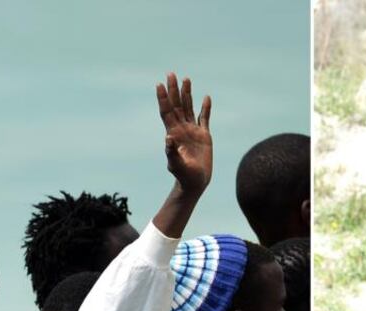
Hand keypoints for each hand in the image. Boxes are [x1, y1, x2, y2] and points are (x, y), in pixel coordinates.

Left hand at [157, 73, 211, 194]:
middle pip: (176, 105)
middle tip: (171, 74)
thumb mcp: (176, 164)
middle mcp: (181, 129)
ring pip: (189, 108)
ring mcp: (192, 131)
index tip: (160, 85)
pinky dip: (205, 108)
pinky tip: (206, 98)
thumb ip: (171, 152)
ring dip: (187, 94)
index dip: (163, 98)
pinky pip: (204, 118)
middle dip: (174, 90)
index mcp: (173, 133)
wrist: (195, 182)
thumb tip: (168, 138)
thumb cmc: (183, 175)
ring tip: (186, 79)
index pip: (167, 111)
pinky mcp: (204, 135)